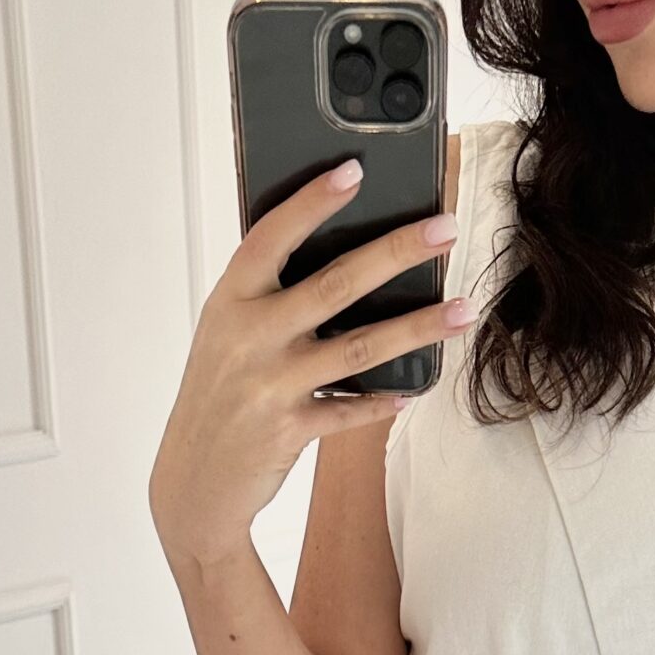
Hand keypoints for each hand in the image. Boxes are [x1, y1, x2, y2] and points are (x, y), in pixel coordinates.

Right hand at [147, 157, 470, 573]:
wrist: (193, 483)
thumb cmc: (216, 398)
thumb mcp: (225, 336)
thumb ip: (266, 298)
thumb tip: (339, 258)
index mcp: (230, 302)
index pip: (272, 236)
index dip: (312, 202)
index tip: (354, 170)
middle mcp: (250, 337)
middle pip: (335, 283)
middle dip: (397, 251)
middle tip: (445, 229)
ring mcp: (270, 385)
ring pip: (358, 346)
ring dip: (417, 326)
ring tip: (462, 309)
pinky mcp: (289, 430)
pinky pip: (350, 410)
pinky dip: (383, 399)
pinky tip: (414, 387)